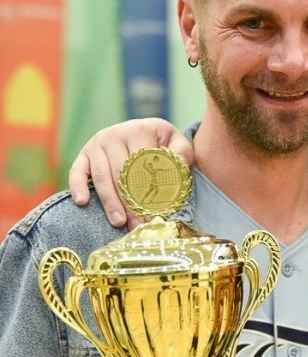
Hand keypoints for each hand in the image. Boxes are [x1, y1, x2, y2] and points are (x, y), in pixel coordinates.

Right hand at [68, 118, 193, 226]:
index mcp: (139, 130)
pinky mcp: (84, 154)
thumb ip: (182, 152)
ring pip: (102, 176)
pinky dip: (77, 185)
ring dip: (110, 201)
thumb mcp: (177, 143)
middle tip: (138, 226)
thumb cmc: (162, 144)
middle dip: (130, 203)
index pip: (142, 165)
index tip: (154, 214)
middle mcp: (115, 134)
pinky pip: (77, 170)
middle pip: (122, 174)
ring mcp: (97, 143)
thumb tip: (179, 163)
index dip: (148, 191)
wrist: (144, 132)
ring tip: (119, 222)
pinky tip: (82, 202)